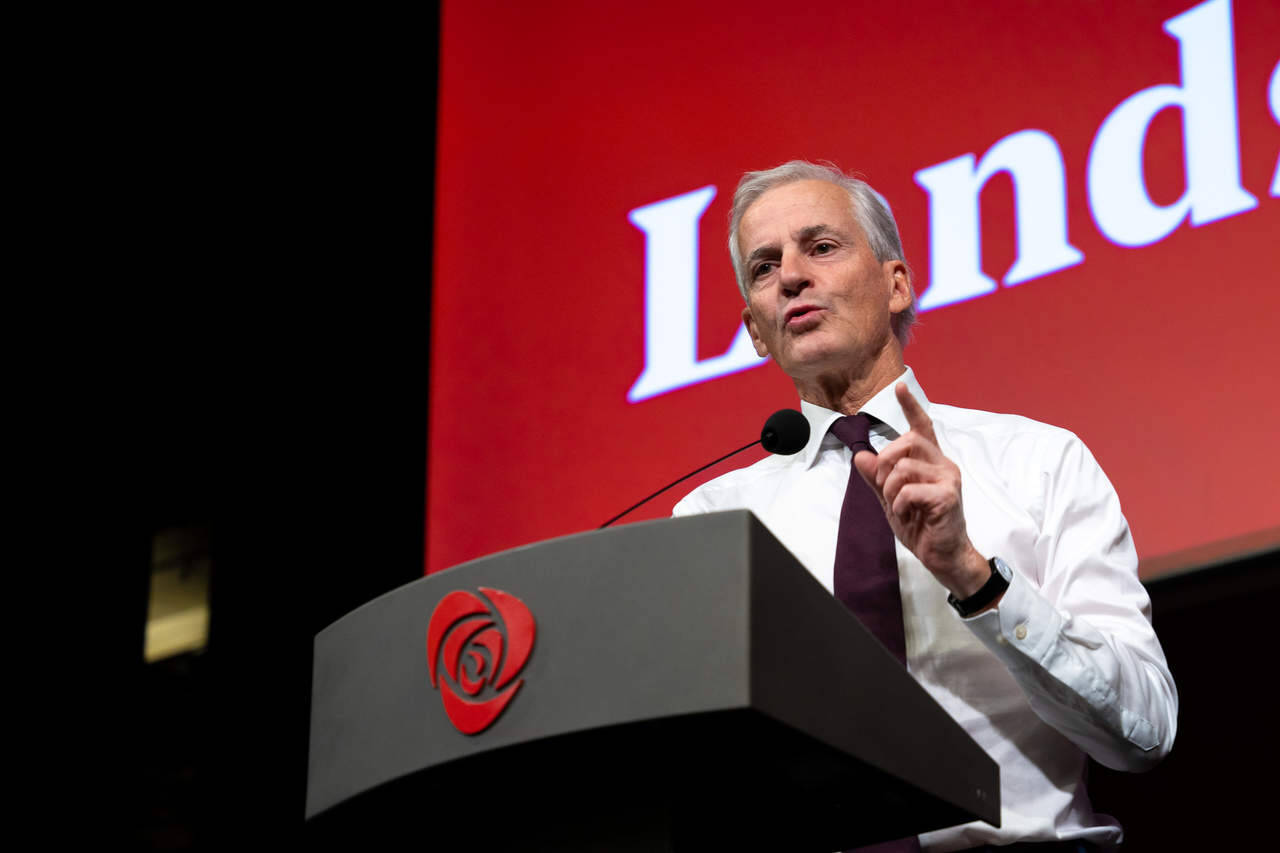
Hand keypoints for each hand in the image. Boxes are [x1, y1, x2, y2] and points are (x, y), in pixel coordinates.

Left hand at [853, 383, 989, 598]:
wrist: (943, 555)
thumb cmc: (922, 526)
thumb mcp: (891, 500)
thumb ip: (877, 478)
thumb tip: (861, 455)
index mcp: (931, 462)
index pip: (922, 427)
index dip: (910, 406)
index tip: (900, 386)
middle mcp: (943, 464)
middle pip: (908, 441)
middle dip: (886, 461)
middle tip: (883, 485)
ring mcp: (948, 478)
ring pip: (906, 465)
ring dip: (890, 486)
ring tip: (896, 504)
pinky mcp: (948, 496)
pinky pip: (911, 488)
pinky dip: (899, 502)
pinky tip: (905, 513)